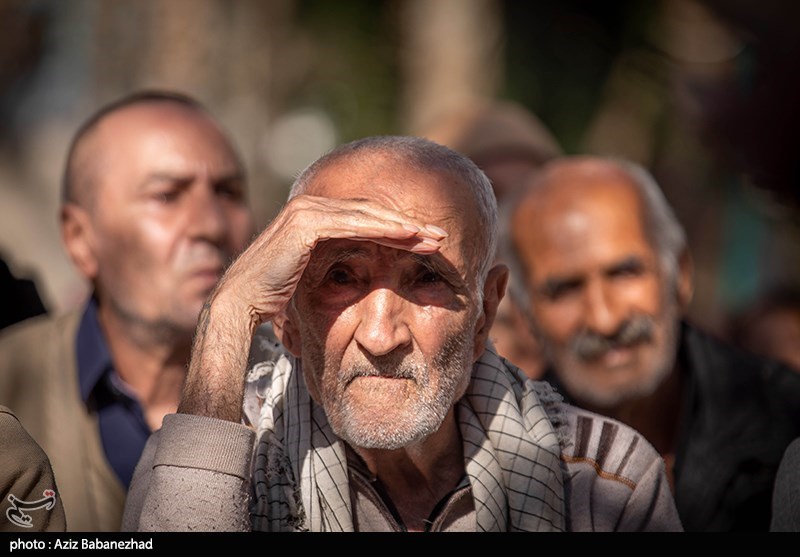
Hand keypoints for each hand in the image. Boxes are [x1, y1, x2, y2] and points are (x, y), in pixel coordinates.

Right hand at [179, 194, 447, 420]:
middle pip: (372, 213)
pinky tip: (411, 237)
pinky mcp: (306, 223)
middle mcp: (311, 207)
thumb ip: (334, 267)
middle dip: (409, 225)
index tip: (428, 243)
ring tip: (435, 237)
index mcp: (314, 218)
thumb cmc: (275, 300)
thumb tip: (356, 279)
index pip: (366, 219)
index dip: (398, 230)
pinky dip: (385, 229)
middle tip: (442, 236)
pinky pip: (356, 224)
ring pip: (369, 215)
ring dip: (405, 226)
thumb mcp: (313, 279)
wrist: (241, 304)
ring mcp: (308, 211)